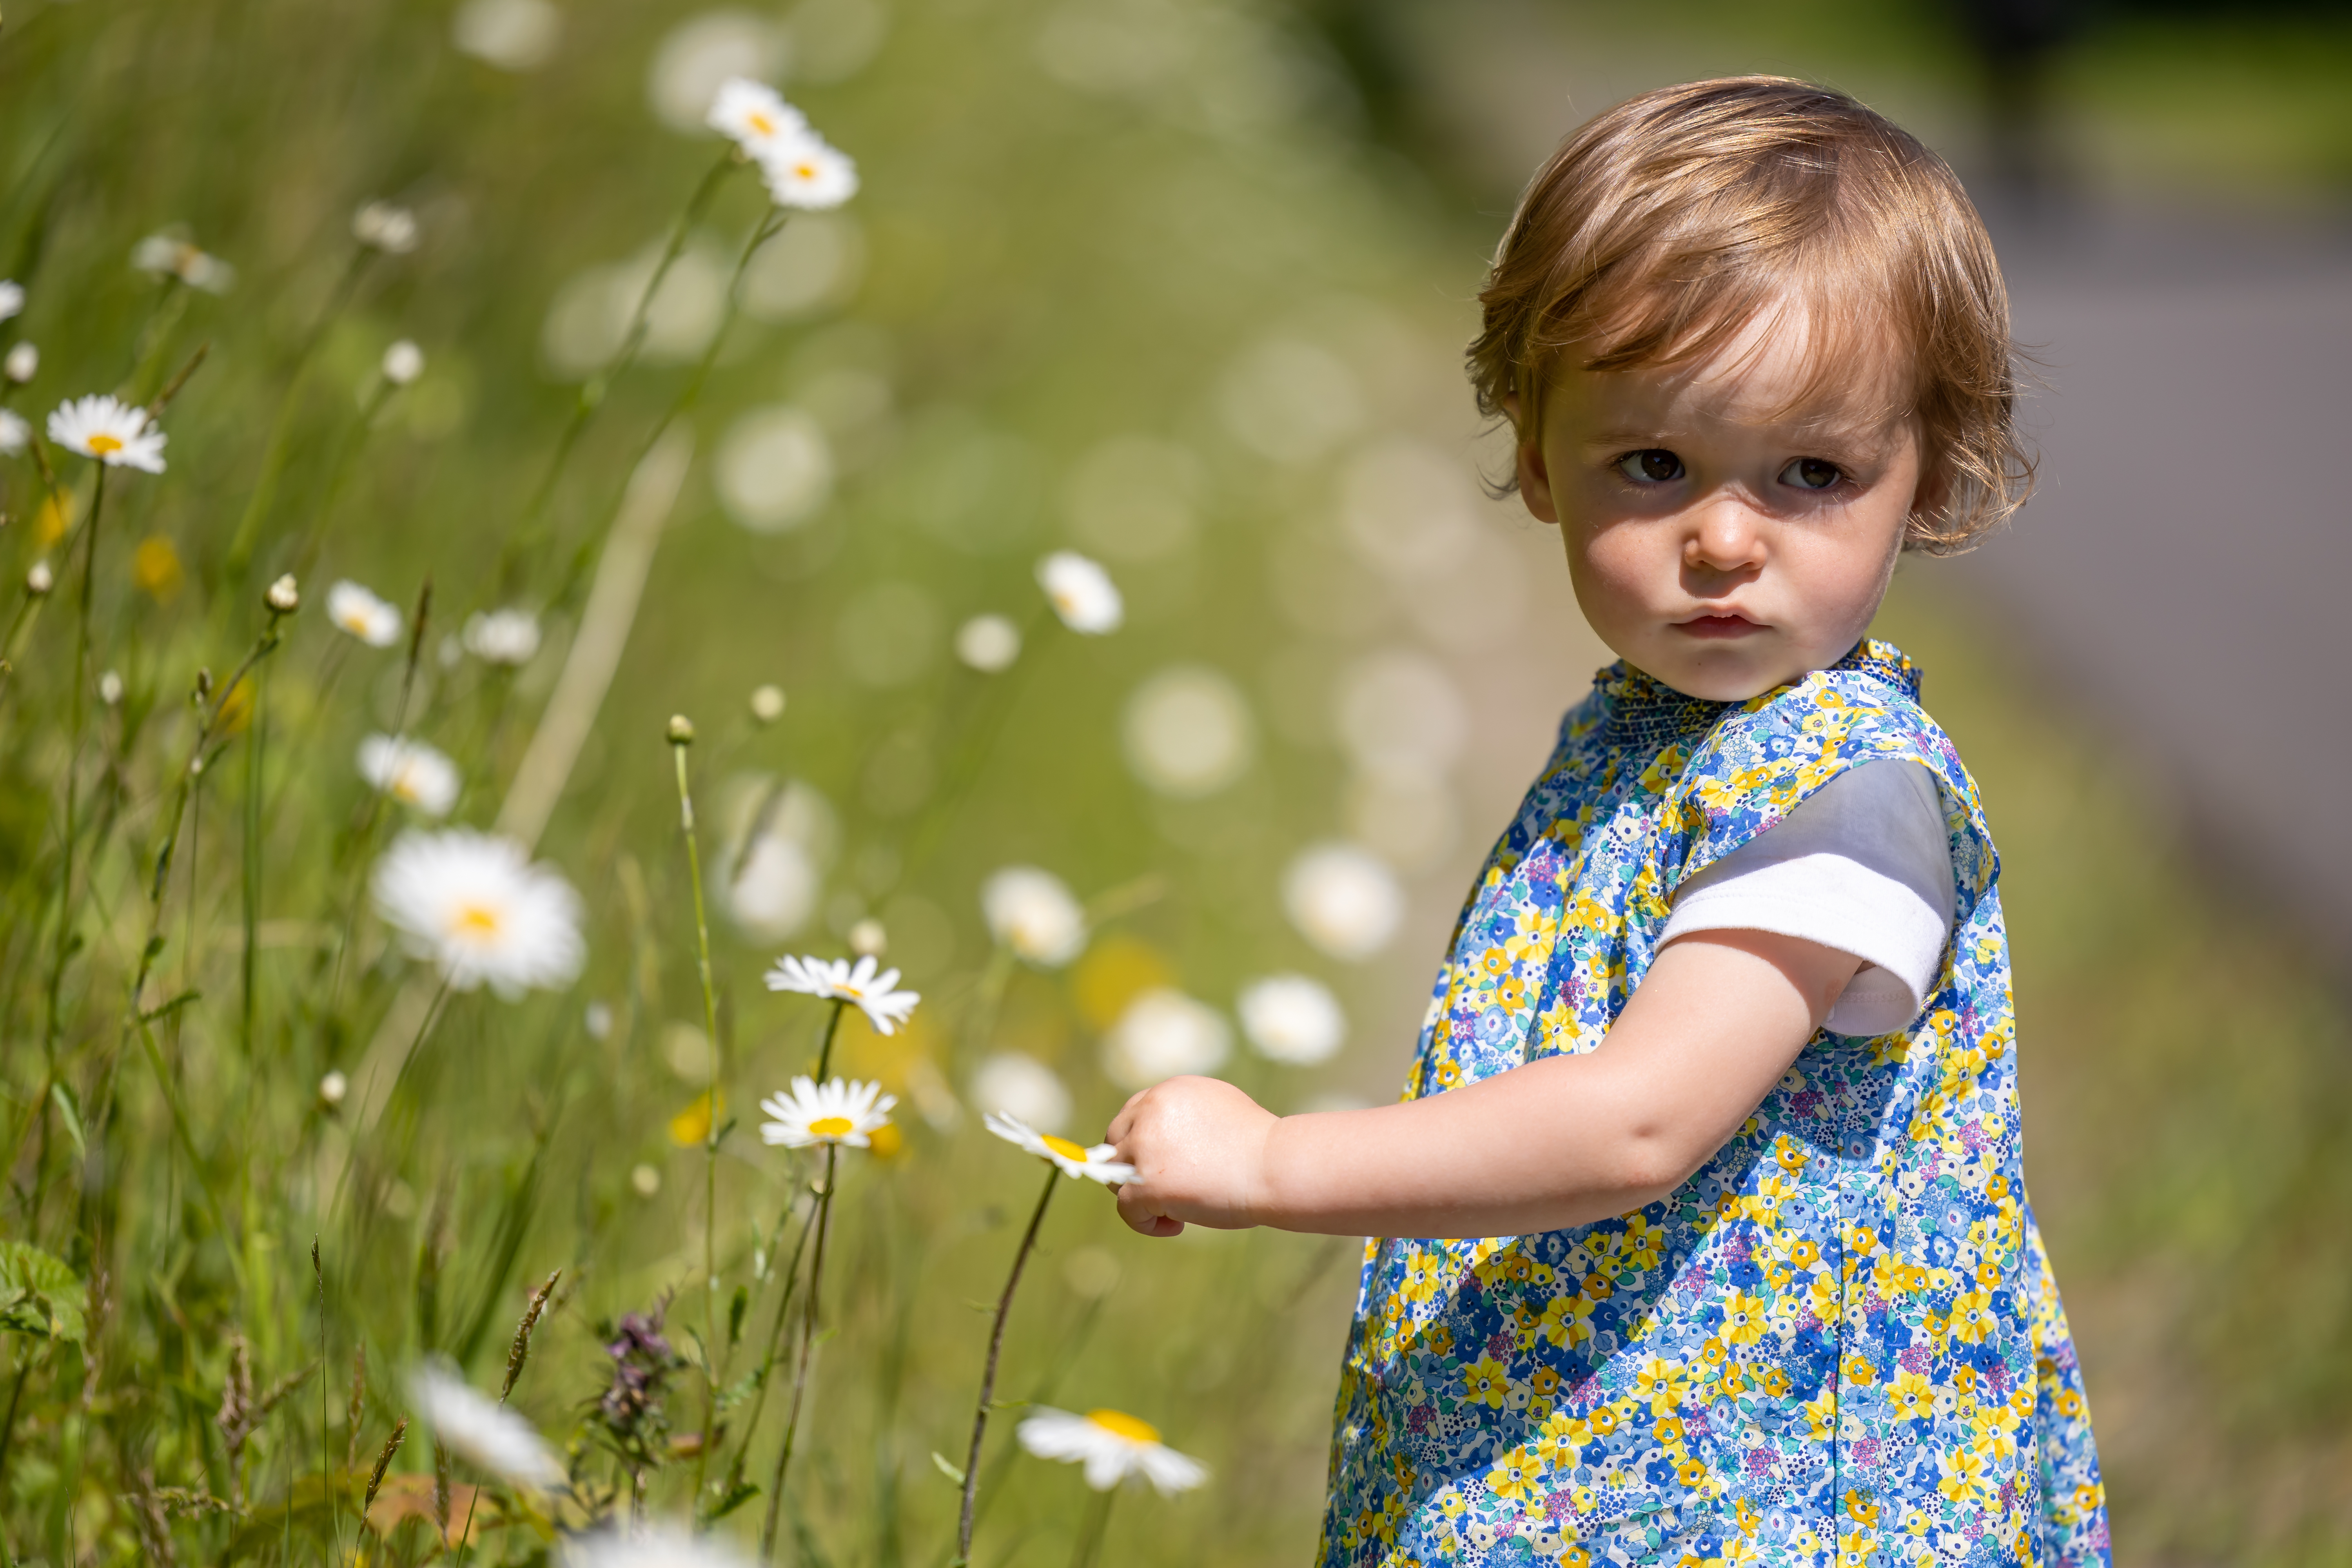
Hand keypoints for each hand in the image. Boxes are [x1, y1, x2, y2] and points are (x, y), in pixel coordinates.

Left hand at [1103, 1076, 1277, 1237]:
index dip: (1141, 1144)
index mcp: (1168, 1092)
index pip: (1132, 1115)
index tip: (1162, 1165)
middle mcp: (1150, 1112)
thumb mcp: (1218, 1108)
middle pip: (1115, 1143)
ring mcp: (1144, 1147)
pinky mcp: (1145, 1183)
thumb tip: (1163, 1139)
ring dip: (1139, 1194)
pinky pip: (1125, 1208)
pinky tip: (1178, 1225)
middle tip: (1165, 1189)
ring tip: (1176, 1207)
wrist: (1275, 1166)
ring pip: (1115, 1175)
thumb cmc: (1258, 1145)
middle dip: (1132, 1167)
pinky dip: (1146, 1223)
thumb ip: (1185, 1116)